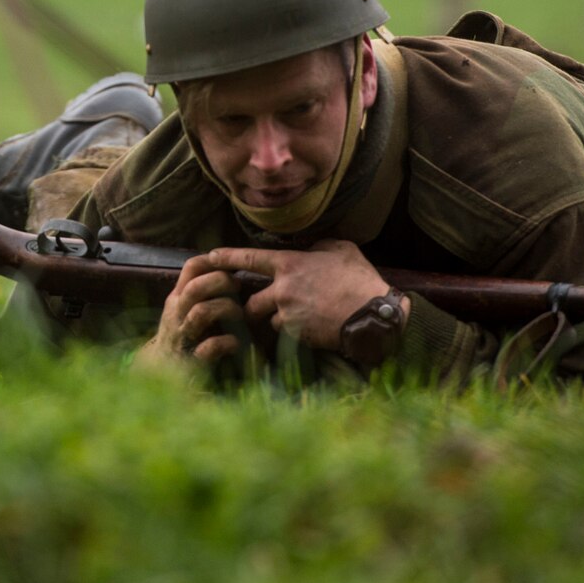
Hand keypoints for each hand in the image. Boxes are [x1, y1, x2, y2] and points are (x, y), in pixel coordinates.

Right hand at [136, 252, 258, 373]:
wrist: (160, 371)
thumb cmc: (181, 334)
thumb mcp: (183, 308)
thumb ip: (199, 291)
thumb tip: (230, 269)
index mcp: (177, 298)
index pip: (191, 267)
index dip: (214, 260)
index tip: (231, 265)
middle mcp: (177, 314)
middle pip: (196, 288)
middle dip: (222, 282)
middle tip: (238, 287)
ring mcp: (183, 336)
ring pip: (201, 312)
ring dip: (226, 309)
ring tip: (240, 315)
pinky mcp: (192, 361)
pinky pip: (210, 347)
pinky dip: (226, 343)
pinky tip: (235, 343)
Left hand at [213, 240, 396, 352]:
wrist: (374, 315)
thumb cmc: (360, 279)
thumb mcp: (341, 250)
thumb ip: (319, 247)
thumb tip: (312, 248)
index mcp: (290, 264)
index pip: (249, 259)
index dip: (227, 258)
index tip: (209, 258)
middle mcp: (282, 288)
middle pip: (251, 301)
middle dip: (253, 307)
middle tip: (261, 308)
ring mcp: (288, 313)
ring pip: (267, 320)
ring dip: (275, 321)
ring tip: (296, 320)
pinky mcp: (296, 335)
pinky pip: (284, 335)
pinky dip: (291, 333)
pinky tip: (309, 330)